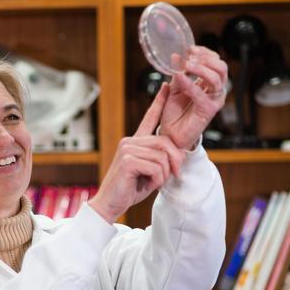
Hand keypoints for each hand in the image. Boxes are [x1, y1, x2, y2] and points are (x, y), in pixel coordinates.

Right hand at [89, 84, 184, 222]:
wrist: (109, 204)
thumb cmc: (129, 189)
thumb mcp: (150, 172)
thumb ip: (161, 159)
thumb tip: (180, 154)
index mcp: (134, 141)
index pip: (150, 117)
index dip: (160, 101)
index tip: (168, 86)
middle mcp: (129, 141)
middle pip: (166, 143)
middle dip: (175, 162)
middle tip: (173, 176)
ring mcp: (127, 149)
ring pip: (162, 158)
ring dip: (163, 175)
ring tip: (151, 183)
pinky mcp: (127, 161)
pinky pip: (156, 167)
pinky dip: (156, 180)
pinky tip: (145, 185)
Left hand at [160, 46, 228, 149]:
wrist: (170, 134)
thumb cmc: (174, 113)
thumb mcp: (174, 87)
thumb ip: (177, 73)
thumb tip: (176, 56)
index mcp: (208, 82)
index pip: (215, 61)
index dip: (204, 52)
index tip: (189, 48)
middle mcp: (214, 90)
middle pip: (221, 67)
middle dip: (206, 58)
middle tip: (190, 56)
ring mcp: (214, 100)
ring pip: (217, 78)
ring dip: (201, 69)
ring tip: (186, 65)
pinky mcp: (208, 110)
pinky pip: (202, 94)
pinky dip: (190, 84)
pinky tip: (180, 78)